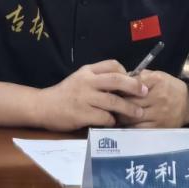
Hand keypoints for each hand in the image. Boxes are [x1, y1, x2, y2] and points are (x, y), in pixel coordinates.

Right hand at [34, 60, 148, 131]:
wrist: (44, 106)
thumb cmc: (66, 93)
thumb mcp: (80, 79)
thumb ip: (98, 78)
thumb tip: (124, 83)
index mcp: (88, 71)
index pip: (112, 64)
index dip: (125, 72)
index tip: (133, 80)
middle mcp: (87, 81)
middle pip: (117, 80)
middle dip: (134, 86)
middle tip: (144, 92)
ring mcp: (85, 98)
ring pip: (114, 101)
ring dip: (129, 108)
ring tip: (138, 113)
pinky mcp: (82, 114)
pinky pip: (105, 118)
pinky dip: (112, 121)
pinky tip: (113, 123)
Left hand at [116, 70, 188, 127]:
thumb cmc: (169, 87)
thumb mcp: (156, 76)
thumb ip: (139, 77)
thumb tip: (120, 81)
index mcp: (156, 81)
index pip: (131, 85)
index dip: (118, 89)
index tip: (109, 91)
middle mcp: (157, 97)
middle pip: (130, 102)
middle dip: (117, 104)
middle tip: (107, 105)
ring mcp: (159, 113)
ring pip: (133, 117)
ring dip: (120, 117)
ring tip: (113, 115)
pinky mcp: (160, 126)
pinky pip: (139, 129)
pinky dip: (129, 127)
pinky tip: (123, 125)